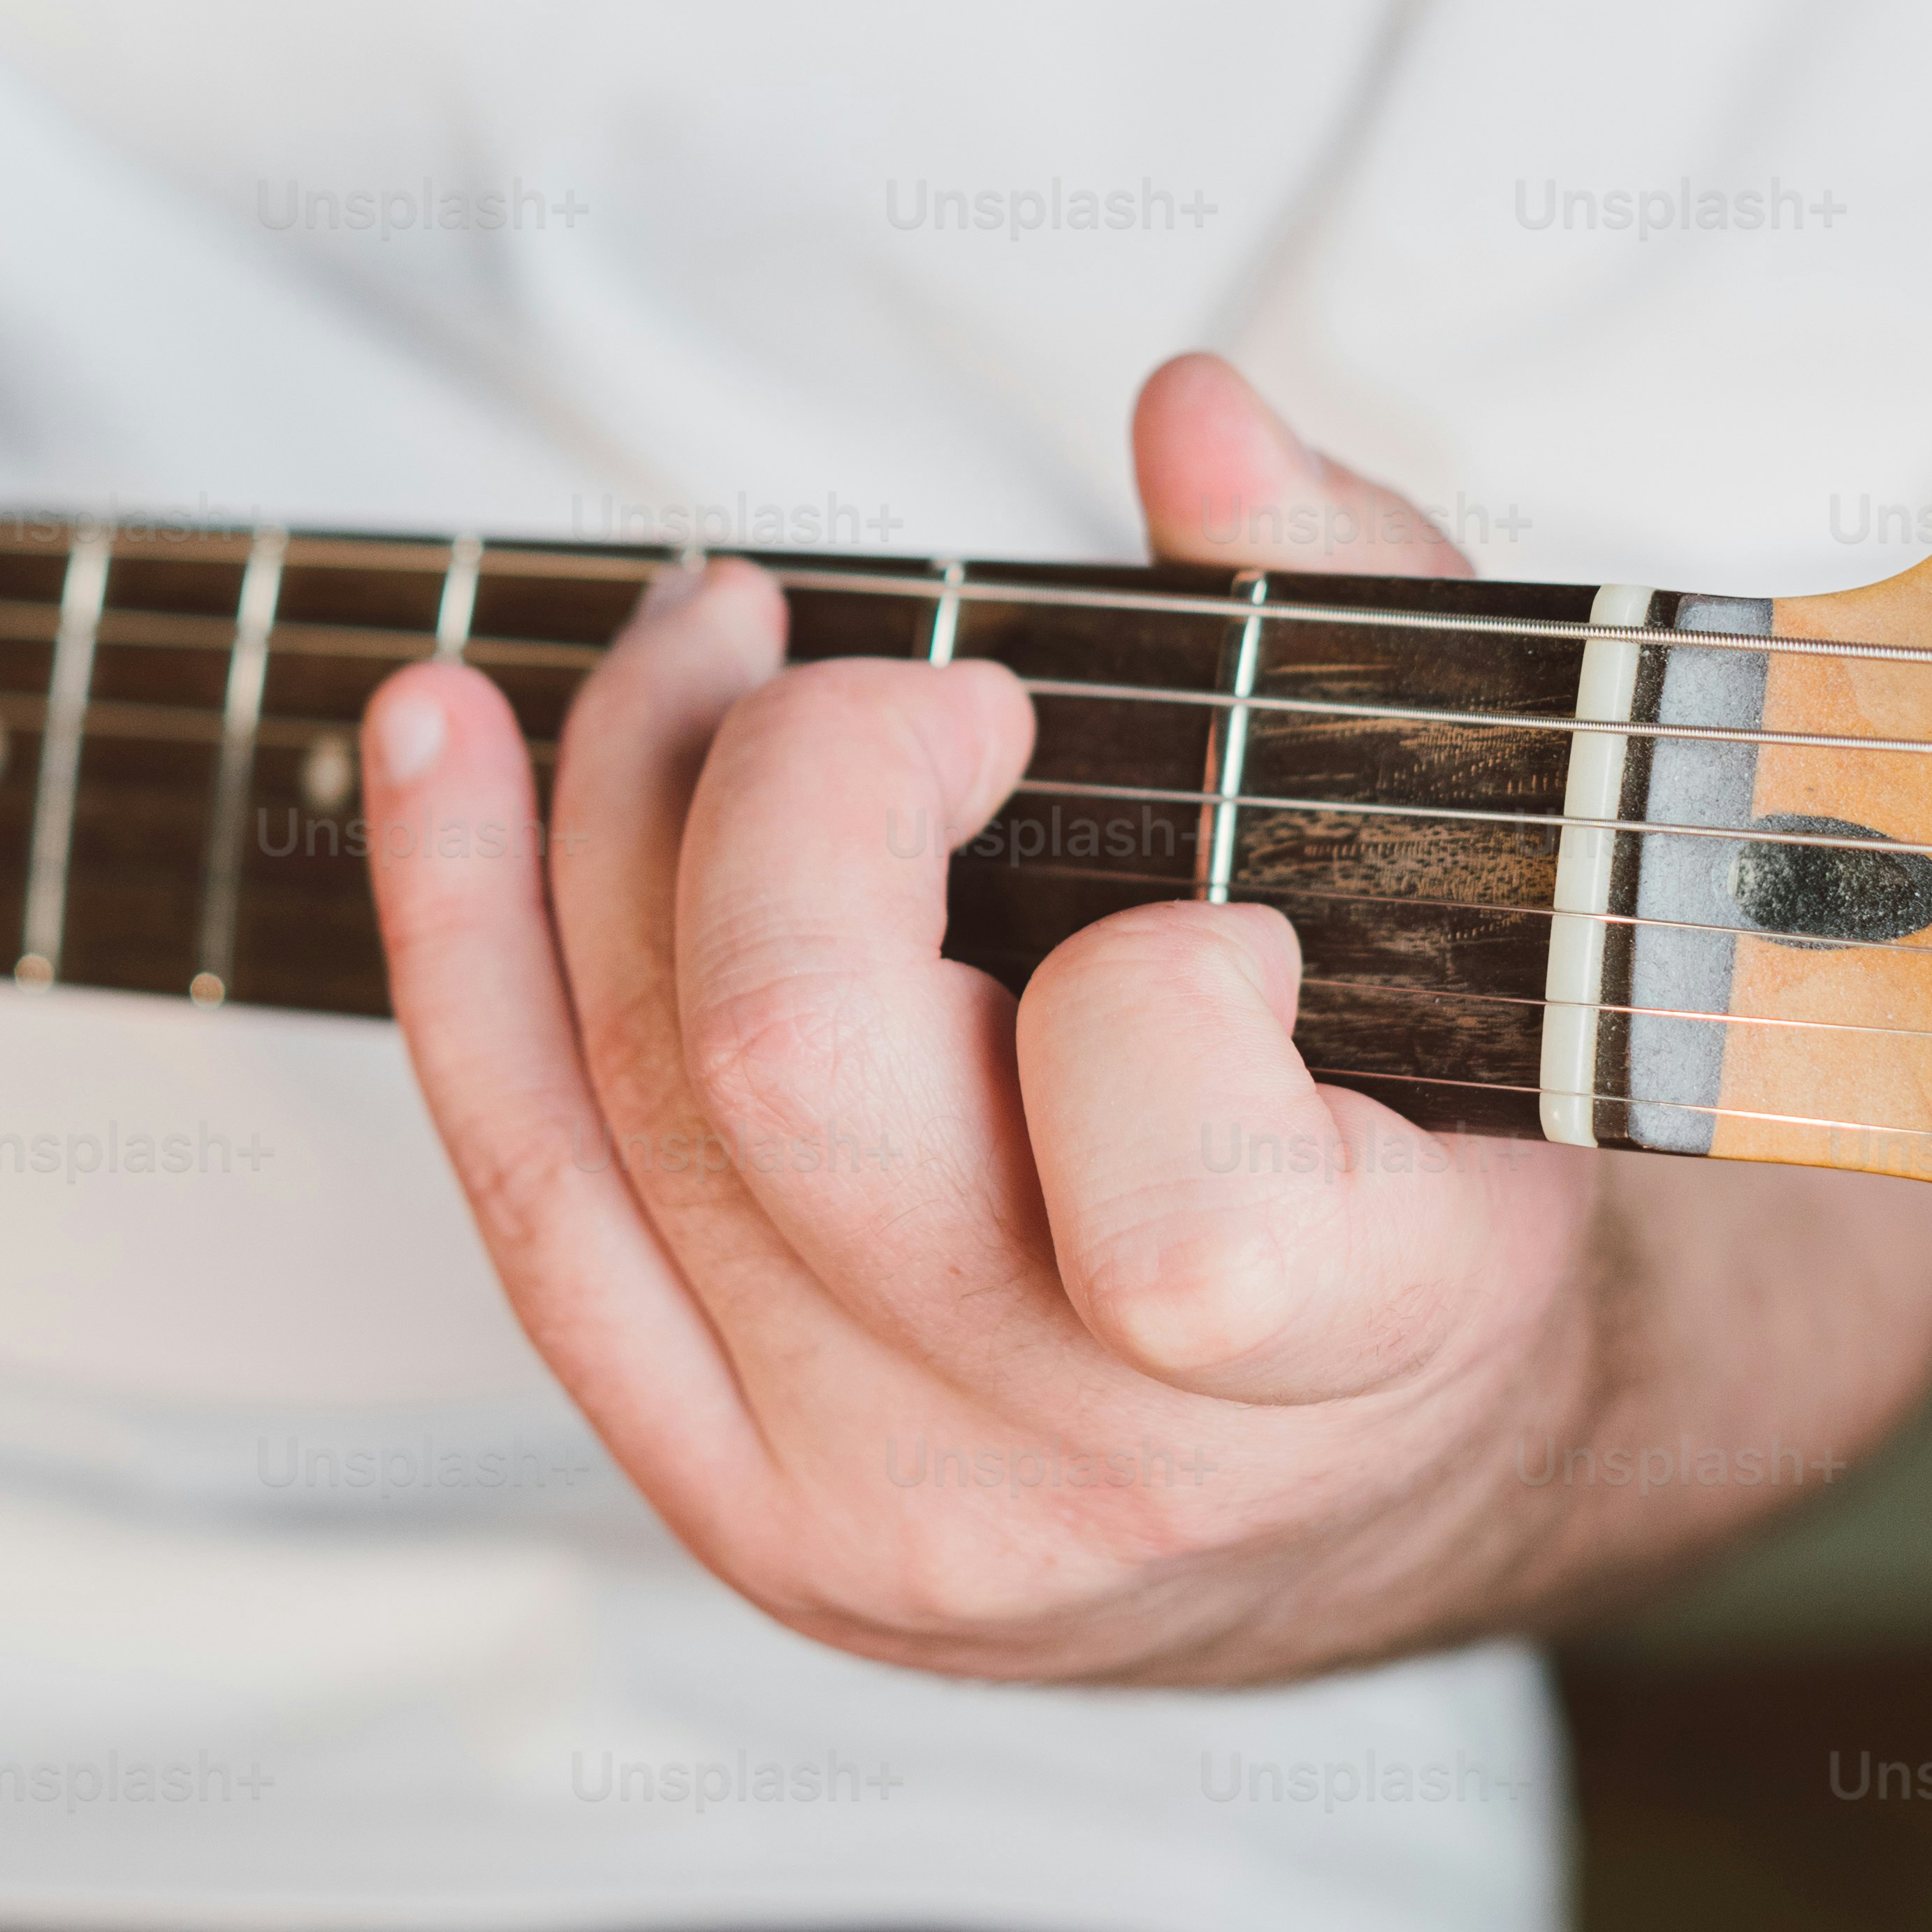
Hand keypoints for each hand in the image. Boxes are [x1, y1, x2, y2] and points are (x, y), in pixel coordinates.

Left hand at [360, 357, 1931, 1685]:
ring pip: (620, 1103)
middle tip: (916, 691)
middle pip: (794, 1074)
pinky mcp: (716, 1496)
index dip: (1163, 987)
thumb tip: (1190, 421)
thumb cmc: (1433, 1146)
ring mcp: (865, 1509)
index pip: (1187, 1218)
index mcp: (1347, 1361)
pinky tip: (441, 754)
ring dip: (614, 806)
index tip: (1209, 907)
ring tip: (695, 644)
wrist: (1363, 1486)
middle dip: (810, 781)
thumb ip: (1364, 617)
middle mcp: (1079, 1477)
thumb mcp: (1490, 882)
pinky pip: (527, 1195)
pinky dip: (466, 941)